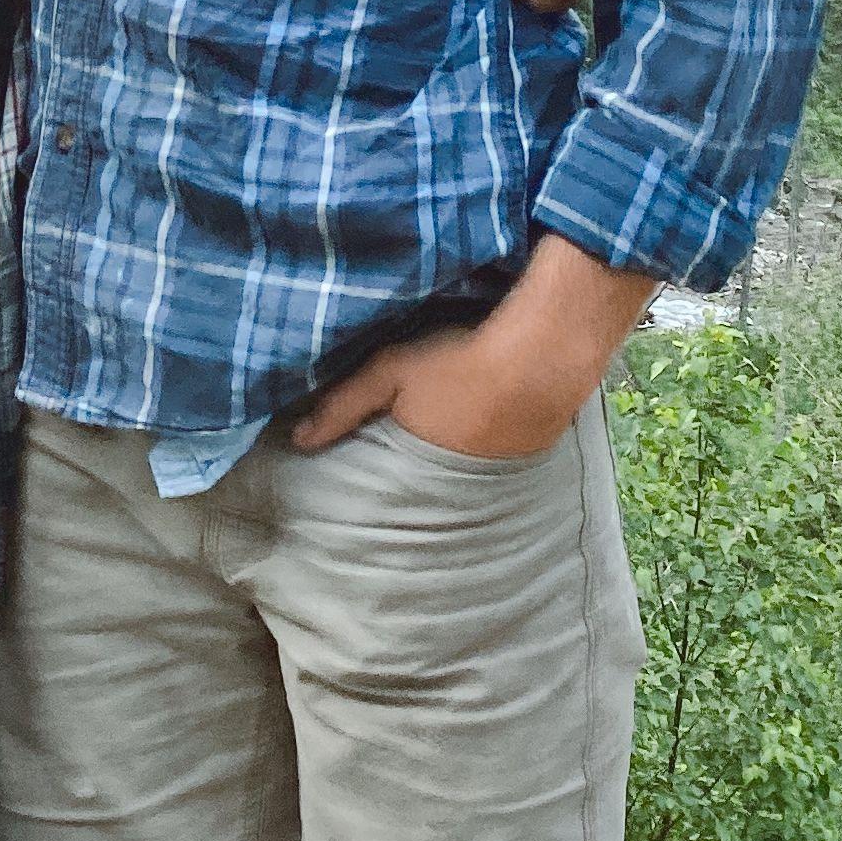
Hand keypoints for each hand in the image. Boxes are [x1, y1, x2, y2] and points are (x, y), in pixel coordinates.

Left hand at [288, 316, 584, 463]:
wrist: (544, 353)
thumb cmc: (460, 361)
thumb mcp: (391, 372)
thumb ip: (343, 405)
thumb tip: (297, 441)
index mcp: (419, 467)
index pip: (385, 486)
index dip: (373, 477)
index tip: (356, 471)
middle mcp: (458, 484)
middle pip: (424, 482)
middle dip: (409, 473)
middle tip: (399, 450)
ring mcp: (498, 472)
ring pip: (461, 472)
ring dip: (450, 458)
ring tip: (440, 437)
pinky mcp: (530, 454)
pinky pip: (495, 456)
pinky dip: (485, 442)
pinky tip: (484, 421)